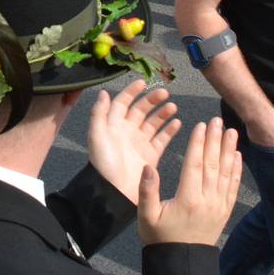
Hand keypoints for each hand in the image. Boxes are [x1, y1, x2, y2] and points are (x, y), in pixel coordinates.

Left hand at [87, 79, 180, 203]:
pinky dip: (169, 130)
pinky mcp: (151, 155)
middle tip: (164, 93)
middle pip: (141, 109)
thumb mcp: (96, 136)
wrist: (114, 191)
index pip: (123, 102)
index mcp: (113, 124)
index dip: (132, 91)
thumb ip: (99, 113)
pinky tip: (177, 123)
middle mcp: (127, 130)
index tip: (143, 82)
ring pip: (153, 122)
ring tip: (172, 107)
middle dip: (152, 100)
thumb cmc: (104, 162)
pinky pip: (162, 139)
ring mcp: (140, 142)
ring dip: (162, 113)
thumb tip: (103, 92)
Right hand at [138, 118, 240, 246]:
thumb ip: (147, 191)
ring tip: (231, 131)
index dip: (198, 144)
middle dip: (215, 140)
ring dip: (228, 151)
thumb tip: (147, 166)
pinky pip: (233, 188)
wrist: (182, 264)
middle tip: (217, 120)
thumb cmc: (160, 239)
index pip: (195, 165)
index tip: (200, 125)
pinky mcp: (224, 213)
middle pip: (212, 165)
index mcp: (188, 199)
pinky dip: (237, 170)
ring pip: (225, 173)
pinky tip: (238, 156)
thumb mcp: (146, 216)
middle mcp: (207, 201)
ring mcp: (218, 207)